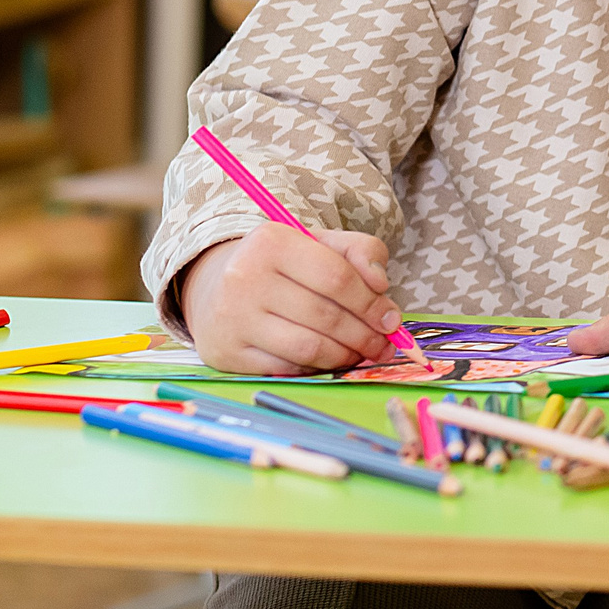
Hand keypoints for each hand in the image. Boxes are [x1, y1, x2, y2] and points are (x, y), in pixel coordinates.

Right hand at [176, 223, 402, 374]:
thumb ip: (361, 251)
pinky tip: (329, 359)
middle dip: (365, 335)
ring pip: (309, 347)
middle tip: (384, 345)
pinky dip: (316, 367)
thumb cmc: (283, 266)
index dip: (371, 303)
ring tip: (362, 352)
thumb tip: (380, 285)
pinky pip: (287, 368)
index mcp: (271, 240)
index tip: (391, 319)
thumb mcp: (321, 243)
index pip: (337, 277)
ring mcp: (232, 317)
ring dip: (345, 355)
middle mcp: (245, 276)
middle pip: (325, 316)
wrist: (217, 290)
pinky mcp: (227, 352)